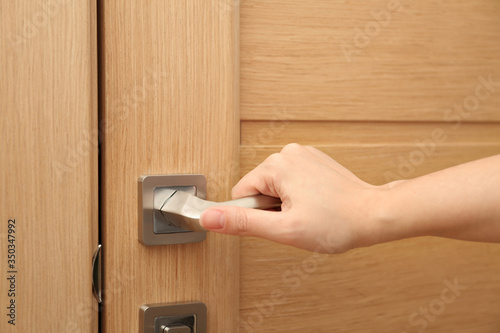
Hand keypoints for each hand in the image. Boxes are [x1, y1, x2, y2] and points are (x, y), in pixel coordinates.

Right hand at [200, 143, 384, 252]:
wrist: (373, 215)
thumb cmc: (337, 223)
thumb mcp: (284, 229)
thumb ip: (243, 222)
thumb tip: (209, 218)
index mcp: (276, 165)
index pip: (241, 193)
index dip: (256, 215)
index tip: (280, 221)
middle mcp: (288, 152)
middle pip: (258, 188)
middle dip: (272, 208)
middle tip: (297, 218)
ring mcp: (302, 154)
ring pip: (274, 186)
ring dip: (285, 203)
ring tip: (309, 211)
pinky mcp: (312, 160)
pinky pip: (290, 180)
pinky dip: (297, 195)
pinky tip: (315, 203)